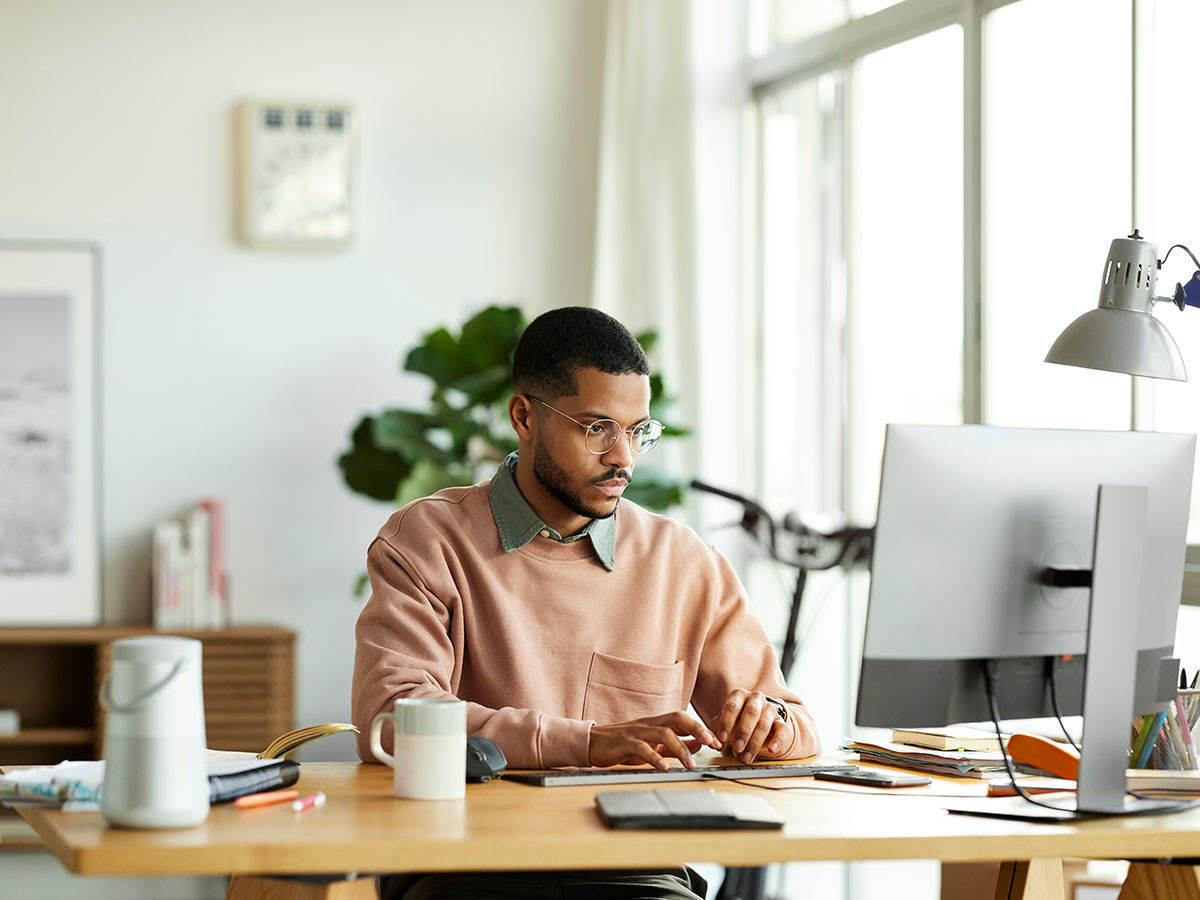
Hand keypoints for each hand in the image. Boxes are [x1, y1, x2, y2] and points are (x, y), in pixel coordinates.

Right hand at [588, 711, 722, 769]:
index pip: (684, 719)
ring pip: (663, 733)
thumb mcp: (651, 744)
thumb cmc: (623, 744)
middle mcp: (649, 723)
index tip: (717, 741)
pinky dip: (655, 758)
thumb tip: (698, 745)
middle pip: (678, 718)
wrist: (593, 742)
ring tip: (690, 765)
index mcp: (657, 722)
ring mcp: (637, 731)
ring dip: (680, 749)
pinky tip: (664, 768)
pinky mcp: (625, 742)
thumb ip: (673, 744)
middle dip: (697, 729)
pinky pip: (643, 748)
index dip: (701, 728)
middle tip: (711, 743)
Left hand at [713, 690, 791, 763]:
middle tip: (737, 748)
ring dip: (755, 743)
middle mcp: (755, 699)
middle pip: (751, 713)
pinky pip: (782, 730)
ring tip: (746, 757)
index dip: (726, 723)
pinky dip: (777, 740)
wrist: (756, 724)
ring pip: (764, 724)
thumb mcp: (723, 726)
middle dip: (743, 732)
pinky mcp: (781, 722)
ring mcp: (770, 709)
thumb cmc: (735, 723)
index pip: (732, 706)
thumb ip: (715, 734)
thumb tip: (713, 744)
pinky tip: (771, 749)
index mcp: (738, 696)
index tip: (722, 739)